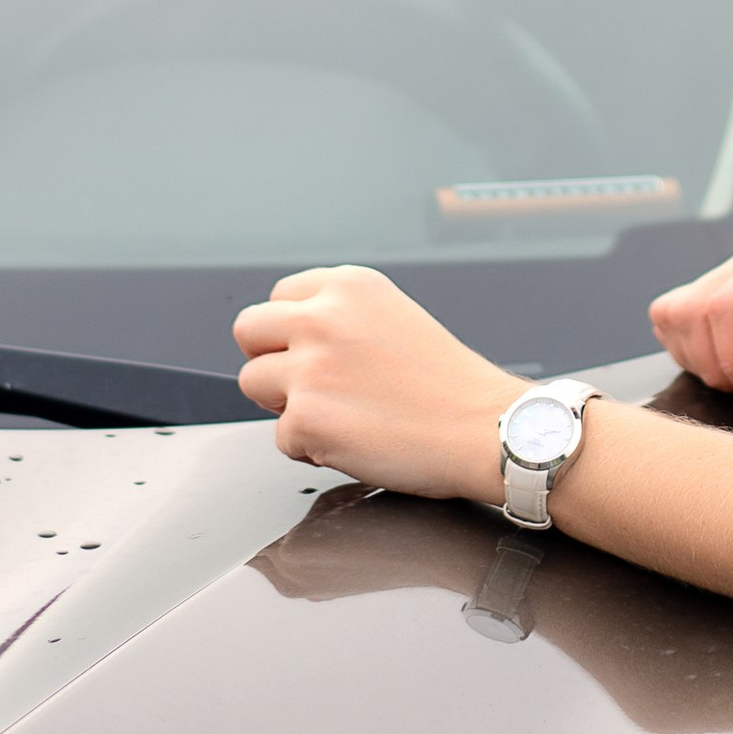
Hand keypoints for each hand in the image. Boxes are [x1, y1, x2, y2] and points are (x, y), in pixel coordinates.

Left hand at [232, 267, 521, 499]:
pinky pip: (281, 437)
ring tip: (338, 414)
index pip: (278, 297)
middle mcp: (323, 317)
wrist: (485, 429)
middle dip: (270, 359)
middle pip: (248, 330)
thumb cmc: (448, 384)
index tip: (315, 352)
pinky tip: (354, 442)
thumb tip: (290, 337)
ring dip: (287, 405)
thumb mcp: (393, 316)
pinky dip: (310, 448)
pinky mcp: (307, 418)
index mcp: (348, 285)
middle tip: (308, 385)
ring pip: (254, 384)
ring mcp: (311, 367)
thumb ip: (341, 316)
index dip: (292, 332)